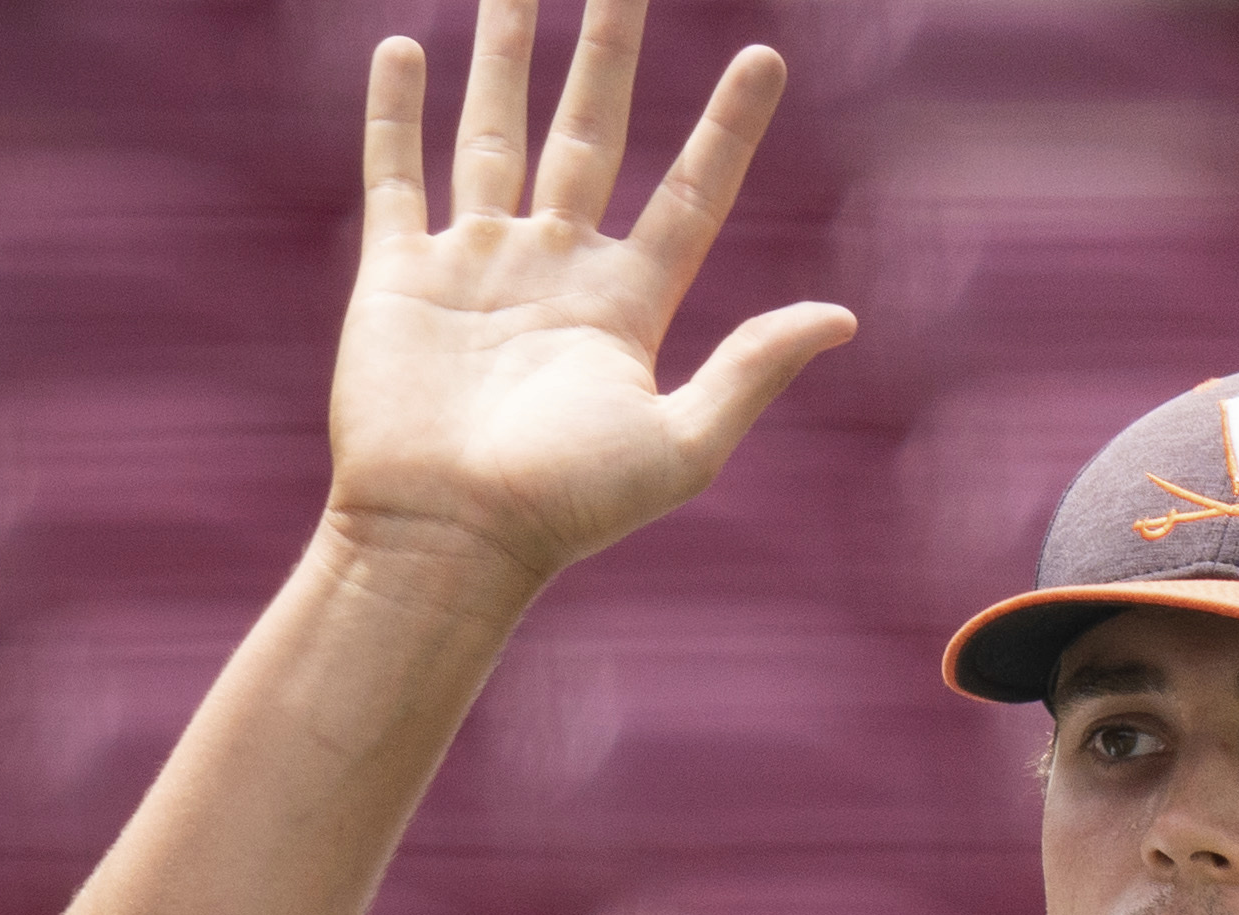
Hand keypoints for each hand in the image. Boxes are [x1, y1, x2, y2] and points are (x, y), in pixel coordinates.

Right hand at [323, 0, 851, 613]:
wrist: (442, 542)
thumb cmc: (563, 510)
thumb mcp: (681, 446)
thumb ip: (753, 370)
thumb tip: (842, 317)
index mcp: (624, 306)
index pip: (691, 194)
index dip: (728, 128)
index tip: (764, 57)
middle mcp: (551, 271)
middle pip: (589, 133)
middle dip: (608, 51)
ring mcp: (473, 268)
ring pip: (493, 133)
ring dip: (503, 55)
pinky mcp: (397, 279)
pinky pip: (399, 178)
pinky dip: (396, 114)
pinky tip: (402, 49)